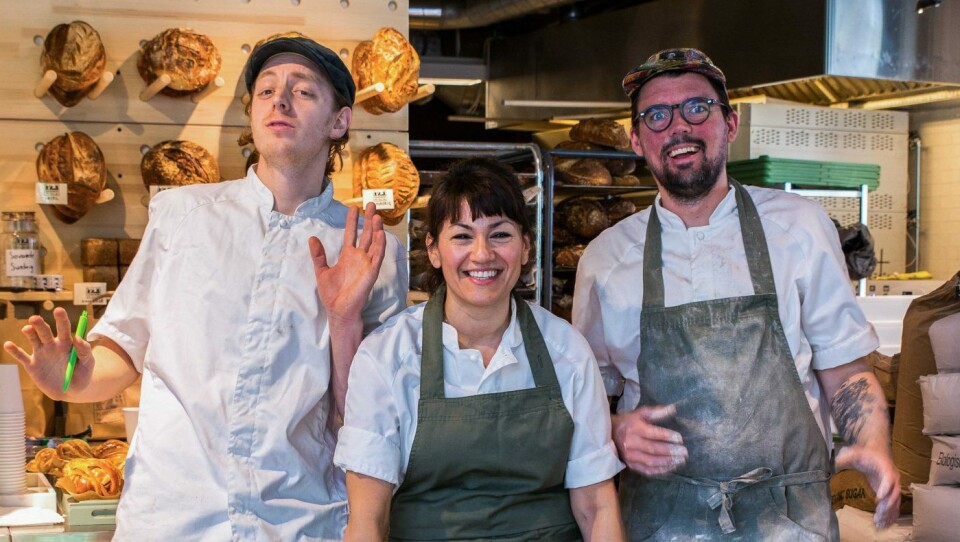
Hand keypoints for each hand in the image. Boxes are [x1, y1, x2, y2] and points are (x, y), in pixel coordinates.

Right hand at [3, 307, 93, 399]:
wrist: (70, 390)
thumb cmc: (82, 374)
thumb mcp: (88, 364)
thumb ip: (85, 352)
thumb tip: (79, 338)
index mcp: (67, 342)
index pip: (64, 328)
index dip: (61, 319)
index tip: (59, 310)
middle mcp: (52, 345)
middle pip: (45, 332)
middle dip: (40, 325)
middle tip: (35, 319)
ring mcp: (41, 354)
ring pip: (33, 340)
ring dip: (30, 334)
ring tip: (27, 329)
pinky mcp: (32, 365)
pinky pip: (22, 357)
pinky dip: (15, 351)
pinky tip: (8, 345)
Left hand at [311, 202, 386, 323]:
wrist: (338, 309)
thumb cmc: (332, 294)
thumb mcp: (321, 271)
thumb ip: (318, 255)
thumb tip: (312, 238)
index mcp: (348, 256)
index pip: (351, 234)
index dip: (352, 221)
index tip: (354, 208)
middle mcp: (359, 257)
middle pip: (366, 234)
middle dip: (369, 219)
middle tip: (371, 204)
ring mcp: (367, 263)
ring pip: (374, 242)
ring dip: (376, 229)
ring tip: (377, 215)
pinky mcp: (372, 271)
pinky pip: (378, 256)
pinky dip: (380, 244)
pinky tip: (381, 233)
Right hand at [613, 404, 687, 475]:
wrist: (609, 435)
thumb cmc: (627, 422)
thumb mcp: (640, 414)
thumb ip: (656, 412)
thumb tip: (673, 408)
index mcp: (634, 429)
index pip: (653, 434)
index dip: (667, 436)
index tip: (680, 438)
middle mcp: (631, 444)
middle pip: (653, 449)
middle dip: (670, 451)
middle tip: (685, 452)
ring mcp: (631, 456)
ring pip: (652, 461)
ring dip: (668, 462)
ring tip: (681, 460)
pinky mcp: (631, 465)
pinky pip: (648, 470)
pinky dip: (661, 470)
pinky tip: (671, 467)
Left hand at [835, 444, 899, 529]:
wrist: (877, 450)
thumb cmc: (865, 452)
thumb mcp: (854, 452)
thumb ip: (845, 457)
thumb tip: (835, 463)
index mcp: (885, 467)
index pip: (888, 478)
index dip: (885, 488)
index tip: (879, 499)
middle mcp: (893, 478)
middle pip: (894, 494)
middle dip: (888, 506)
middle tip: (879, 516)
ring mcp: (893, 486)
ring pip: (894, 502)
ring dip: (889, 514)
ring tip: (880, 525)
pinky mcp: (890, 492)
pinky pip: (892, 505)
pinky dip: (889, 515)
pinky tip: (882, 525)